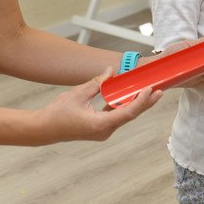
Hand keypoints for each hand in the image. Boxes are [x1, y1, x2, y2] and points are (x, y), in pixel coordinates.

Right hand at [36, 68, 160, 142]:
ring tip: (149, 92)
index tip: (150, 90)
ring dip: (135, 104)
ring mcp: (102, 131)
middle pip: (129, 115)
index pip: (127, 113)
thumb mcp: (78, 94)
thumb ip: (97, 83)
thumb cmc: (58, 113)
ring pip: (124, 116)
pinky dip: (122, 105)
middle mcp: (105, 131)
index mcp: (100, 125)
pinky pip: (115, 116)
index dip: (141, 101)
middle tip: (159, 91)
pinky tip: (129, 95)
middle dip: (145, 103)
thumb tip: (111, 72)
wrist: (44, 129)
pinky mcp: (99, 128)